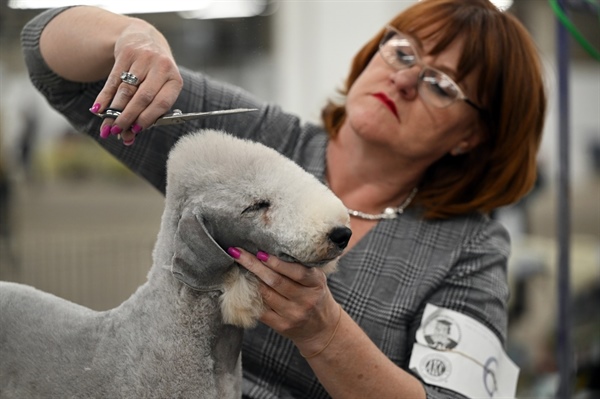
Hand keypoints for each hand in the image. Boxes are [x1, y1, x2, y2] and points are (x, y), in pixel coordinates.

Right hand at [92, 18, 182, 144]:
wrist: (145, 39)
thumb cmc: (153, 74)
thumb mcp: (158, 89)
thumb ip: (147, 111)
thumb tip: (129, 136)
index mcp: (174, 80)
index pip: (162, 103)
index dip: (148, 118)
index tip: (135, 131)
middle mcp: (161, 67)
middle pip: (142, 97)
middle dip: (128, 117)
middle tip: (117, 131)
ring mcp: (144, 58)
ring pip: (126, 89)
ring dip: (114, 110)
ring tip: (107, 126)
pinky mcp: (126, 53)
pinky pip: (113, 79)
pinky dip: (104, 96)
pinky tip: (98, 109)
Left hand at [230, 248, 341, 352]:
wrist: (322, 327)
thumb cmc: (314, 295)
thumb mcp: (315, 280)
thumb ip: (299, 267)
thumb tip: (268, 250)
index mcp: (316, 283)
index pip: (297, 271)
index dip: (277, 263)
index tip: (260, 252)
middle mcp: (306, 300)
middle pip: (276, 281)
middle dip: (254, 265)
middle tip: (238, 253)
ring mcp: (294, 314)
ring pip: (266, 294)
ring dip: (250, 280)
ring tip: (238, 267)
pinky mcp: (282, 326)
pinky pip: (261, 310)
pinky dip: (251, 297)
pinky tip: (242, 288)